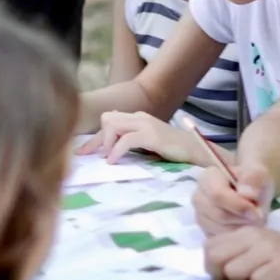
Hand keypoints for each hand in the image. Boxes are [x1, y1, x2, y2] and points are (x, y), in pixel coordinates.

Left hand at [76, 111, 203, 163]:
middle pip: (107, 120)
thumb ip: (131, 142)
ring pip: (113, 125)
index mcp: (138, 119)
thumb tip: (108, 150)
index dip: (93, 138)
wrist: (197, 152)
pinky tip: (113, 161)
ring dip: (106, 143)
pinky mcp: (152, 135)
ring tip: (108, 159)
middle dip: (96, 140)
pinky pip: (126, 139)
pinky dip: (116, 150)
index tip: (81, 153)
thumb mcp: (147, 146)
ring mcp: (146, 124)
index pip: (108, 121)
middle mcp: (140, 117)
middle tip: (92, 158)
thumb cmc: (173, 153)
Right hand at [192, 158, 272, 235]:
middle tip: (257, 217)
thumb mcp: (259, 172)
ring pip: (218, 229)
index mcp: (209, 176)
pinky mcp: (205, 230)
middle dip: (240, 219)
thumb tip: (245, 194)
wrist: (253, 191)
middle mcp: (199, 195)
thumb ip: (253, 177)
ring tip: (251, 221)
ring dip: (239, 228)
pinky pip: (218, 239)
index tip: (256, 211)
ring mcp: (200, 214)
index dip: (238, 206)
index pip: (217, 194)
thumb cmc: (254, 180)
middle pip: (218, 214)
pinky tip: (243, 227)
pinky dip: (234, 237)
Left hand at [206, 227, 279, 279]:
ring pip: (233, 271)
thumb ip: (243, 254)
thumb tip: (218, 274)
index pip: (209, 248)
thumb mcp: (265, 248)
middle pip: (215, 259)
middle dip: (222, 278)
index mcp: (246, 232)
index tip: (229, 278)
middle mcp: (254, 237)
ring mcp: (269, 250)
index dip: (213, 267)